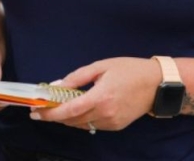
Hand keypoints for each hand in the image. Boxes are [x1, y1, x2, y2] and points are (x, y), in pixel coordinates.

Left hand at [29, 57, 160, 132]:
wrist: (157, 84)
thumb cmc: (129, 70)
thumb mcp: (101, 66)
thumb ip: (77, 77)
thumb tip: (58, 85)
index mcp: (100, 97)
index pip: (69, 110)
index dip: (50, 113)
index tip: (36, 112)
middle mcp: (105, 114)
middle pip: (72, 121)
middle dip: (54, 116)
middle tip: (40, 109)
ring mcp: (111, 123)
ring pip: (81, 125)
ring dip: (66, 119)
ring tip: (55, 108)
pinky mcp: (116, 126)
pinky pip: (92, 126)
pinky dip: (80, 120)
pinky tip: (75, 110)